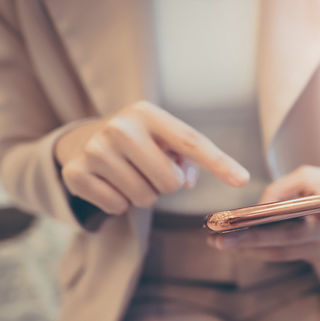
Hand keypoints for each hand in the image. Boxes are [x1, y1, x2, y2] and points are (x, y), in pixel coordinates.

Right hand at [55, 101, 248, 214]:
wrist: (83, 141)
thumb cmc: (139, 143)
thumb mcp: (162, 139)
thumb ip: (187, 158)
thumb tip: (187, 180)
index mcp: (147, 113)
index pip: (191, 141)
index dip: (219, 162)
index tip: (243, 180)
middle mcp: (119, 127)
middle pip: (170, 182)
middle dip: (167, 185)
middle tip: (150, 171)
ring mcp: (95, 150)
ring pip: (144, 198)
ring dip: (143, 195)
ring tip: (129, 175)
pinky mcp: (76, 174)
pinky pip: (118, 207)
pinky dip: (120, 203)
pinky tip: (110, 184)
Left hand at [208, 166, 319, 264]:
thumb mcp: (312, 176)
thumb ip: (282, 189)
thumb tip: (256, 209)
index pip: (290, 225)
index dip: (262, 230)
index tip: (234, 227)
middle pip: (281, 244)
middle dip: (246, 244)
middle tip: (215, 240)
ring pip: (281, 254)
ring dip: (249, 250)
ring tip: (218, 242)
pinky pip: (288, 255)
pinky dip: (264, 250)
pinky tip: (240, 245)